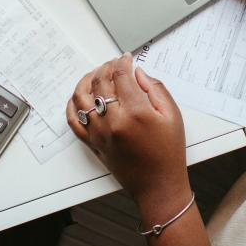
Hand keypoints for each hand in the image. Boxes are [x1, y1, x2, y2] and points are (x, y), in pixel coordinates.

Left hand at [67, 54, 191, 221]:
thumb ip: (155, 89)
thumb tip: (138, 73)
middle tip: (113, 64)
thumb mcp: (172, 116)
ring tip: (96, 75)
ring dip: (87, 81)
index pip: (121, 76)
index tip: (126, 58)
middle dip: (106, 67)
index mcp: (135, 113)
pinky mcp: (93, 143)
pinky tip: (80, 97)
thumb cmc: (168, 154)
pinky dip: (72, 105)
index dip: (123, 62)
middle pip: (100, 83)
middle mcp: (113, 122)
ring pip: (81, 98)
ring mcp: (99, 133)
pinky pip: (73, 121)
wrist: (159, 186)